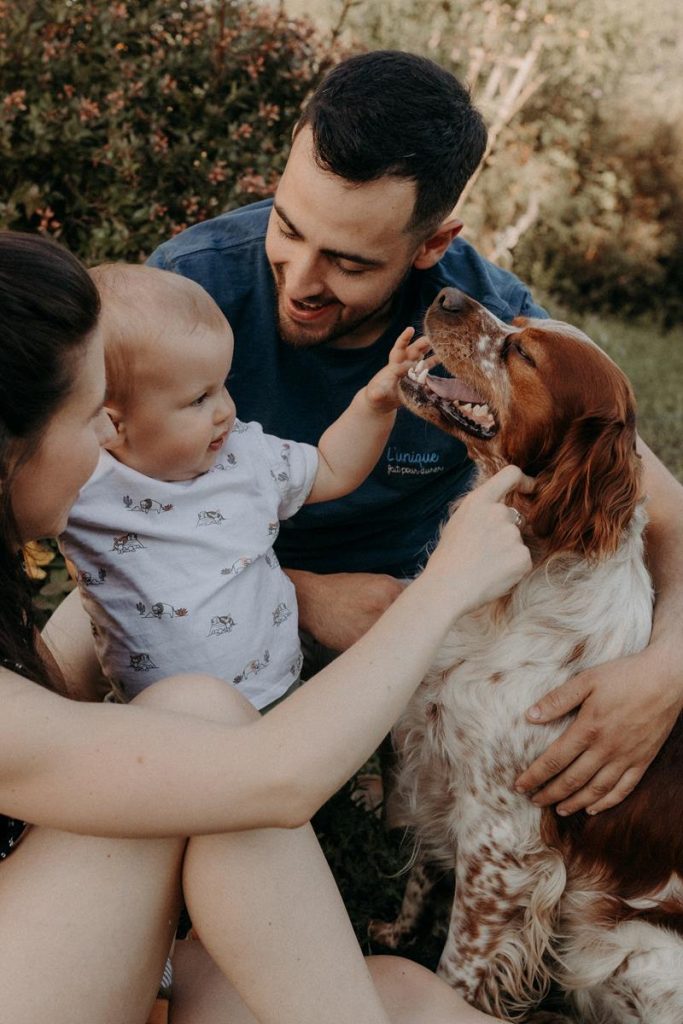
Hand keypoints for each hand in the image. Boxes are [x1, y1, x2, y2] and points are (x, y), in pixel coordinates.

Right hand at [285, 569, 405, 651]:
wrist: (311, 600)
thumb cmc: (340, 591)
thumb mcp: (372, 582)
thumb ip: (395, 594)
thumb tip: (413, 609)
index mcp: (390, 588)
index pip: (418, 606)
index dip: (416, 617)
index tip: (416, 624)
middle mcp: (384, 606)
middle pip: (409, 625)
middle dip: (408, 633)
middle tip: (402, 638)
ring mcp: (372, 625)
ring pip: (395, 641)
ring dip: (393, 644)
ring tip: (385, 643)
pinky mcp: (360, 643)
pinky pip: (378, 651)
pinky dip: (377, 652)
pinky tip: (371, 648)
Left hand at [364, 328, 434, 413]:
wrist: (383, 400)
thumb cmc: (377, 394)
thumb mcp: (376, 394)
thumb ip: (377, 393)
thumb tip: (376, 394)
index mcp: (394, 363)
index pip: (399, 349)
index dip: (404, 339)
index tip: (410, 329)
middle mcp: (404, 361)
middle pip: (414, 349)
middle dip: (422, 343)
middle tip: (431, 338)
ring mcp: (412, 367)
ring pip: (422, 354)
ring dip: (431, 348)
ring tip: (441, 342)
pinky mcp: (419, 374)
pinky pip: (428, 365)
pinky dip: (436, 360)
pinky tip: (445, 355)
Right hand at [425, 465, 534, 616]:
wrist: (446, 588)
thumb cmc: (446, 559)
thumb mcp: (458, 522)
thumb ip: (480, 511)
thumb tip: (498, 511)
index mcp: (479, 500)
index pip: (510, 474)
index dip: (522, 480)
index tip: (528, 488)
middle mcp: (499, 512)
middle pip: (514, 517)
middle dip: (505, 532)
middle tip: (484, 552)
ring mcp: (513, 534)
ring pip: (517, 542)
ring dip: (507, 553)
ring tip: (484, 567)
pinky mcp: (523, 557)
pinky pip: (522, 561)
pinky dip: (512, 569)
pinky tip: (494, 576)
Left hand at [514, 645, 682, 814]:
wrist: (667, 678)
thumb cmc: (624, 675)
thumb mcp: (586, 680)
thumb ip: (558, 699)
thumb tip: (530, 716)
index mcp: (589, 729)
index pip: (554, 760)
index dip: (535, 776)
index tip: (519, 785)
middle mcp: (607, 749)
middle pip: (572, 780)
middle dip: (549, 794)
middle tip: (533, 801)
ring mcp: (627, 757)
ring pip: (596, 790)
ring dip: (574, 802)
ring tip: (558, 809)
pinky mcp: (643, 760)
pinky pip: (624, 789)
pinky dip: (607, 803)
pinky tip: (593, 807)